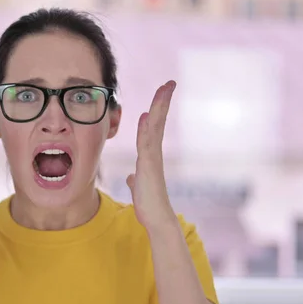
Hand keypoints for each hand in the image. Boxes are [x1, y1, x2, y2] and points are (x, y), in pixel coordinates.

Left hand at [126, 80, 176, 228]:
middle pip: (158, 121)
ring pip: (155, 128)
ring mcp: (152, 159)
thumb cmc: (149, 205)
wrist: (157, 220)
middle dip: (162, 101)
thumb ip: (136, 179)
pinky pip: (148, 144)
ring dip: (159, 108)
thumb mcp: (139, 188)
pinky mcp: (149, 167)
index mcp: (149, 156)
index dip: (156, 110)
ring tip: (164, 89)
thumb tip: (133, 177)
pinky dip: (147, 129)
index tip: (162, 93)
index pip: (152, 127)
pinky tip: (147, 116)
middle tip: (170, 82)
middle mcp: (153, 154)